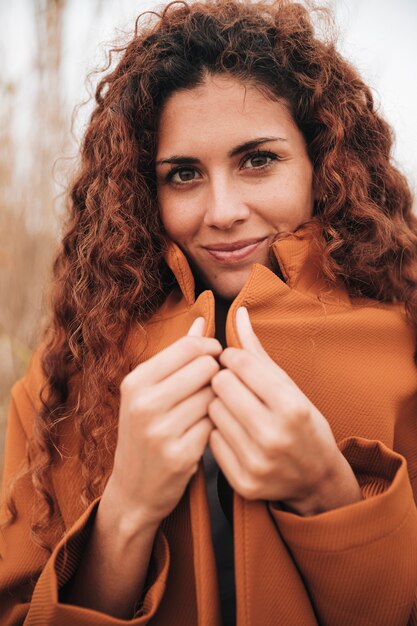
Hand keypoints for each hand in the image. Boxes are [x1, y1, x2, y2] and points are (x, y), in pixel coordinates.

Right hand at [105, 317, 221, 531]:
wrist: (134, 490)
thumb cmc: (145, 433)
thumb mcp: (149, 392)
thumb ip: (177, 356)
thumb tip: (202, 320)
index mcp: (135, 382)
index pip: (190, 347)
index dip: (210, 349)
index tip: (214, 359)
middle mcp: (144, 404)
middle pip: (206, 368)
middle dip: (216, 375)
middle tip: (213, 386)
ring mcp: (161, 431)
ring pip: (215, 395)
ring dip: (219, 401)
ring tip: (208, 409)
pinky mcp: (181, 455)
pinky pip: (216, 424)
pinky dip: (217, 424)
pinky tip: (208, 431)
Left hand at [208, 307, 361, 515]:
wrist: (316, 477)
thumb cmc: (303, 422)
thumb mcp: (289, 385)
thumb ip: (258, 351)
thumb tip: (238, 312)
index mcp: (291, 407)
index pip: (239, 363)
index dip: (232, 357)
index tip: (235, 362)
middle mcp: (274, 436)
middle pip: (220, 385)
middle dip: (223, 379)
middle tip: (233, 385)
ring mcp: (257, 462)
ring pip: (212, 411)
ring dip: (219, 405)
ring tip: (235, 409)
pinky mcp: (242, 482)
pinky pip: (211, 440)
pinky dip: (219, 432)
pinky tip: (234, 432)